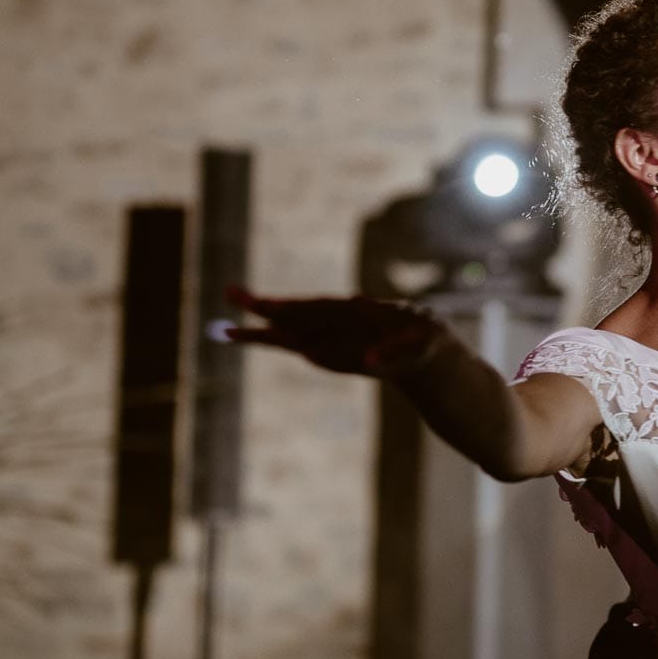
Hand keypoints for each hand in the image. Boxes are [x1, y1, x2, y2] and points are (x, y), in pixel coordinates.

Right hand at [225, 285, 448, 378]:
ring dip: (261, 330)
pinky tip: (245, 335)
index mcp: (360, 314)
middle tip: (231, 294)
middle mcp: (340, 323)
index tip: (267, 306)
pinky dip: (272, 342)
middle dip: (266, 308)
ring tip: (228, 328)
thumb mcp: (424, 345)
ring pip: (291, 333)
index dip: (293, 309)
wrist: (429, 353)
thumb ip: (395, 354)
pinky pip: (299, 348)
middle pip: (297, 315)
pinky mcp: (330, 354)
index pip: (320, 309)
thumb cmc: (426, 340)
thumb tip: (368, 364)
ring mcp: (331, 338)